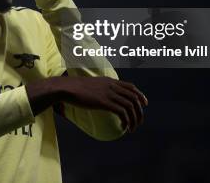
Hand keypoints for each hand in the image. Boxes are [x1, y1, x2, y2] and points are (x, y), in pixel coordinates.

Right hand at [26, 76, 147, 132]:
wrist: (65, 88)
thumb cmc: (73, 88)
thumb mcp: (89, 85)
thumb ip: (97, 90)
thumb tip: (97, 99)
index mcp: (109, 81)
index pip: (130, 86)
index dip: (140, 95)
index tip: (144, 103)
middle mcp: (111, 85)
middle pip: (134, 97)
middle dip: (139, 111)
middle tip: (139, 121)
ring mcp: (108, 93)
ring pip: (130, 106)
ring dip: (134, 119)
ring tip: (132, 128)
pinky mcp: (104, 102)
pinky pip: (122, 112)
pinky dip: (126, 121)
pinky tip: (124, 127)